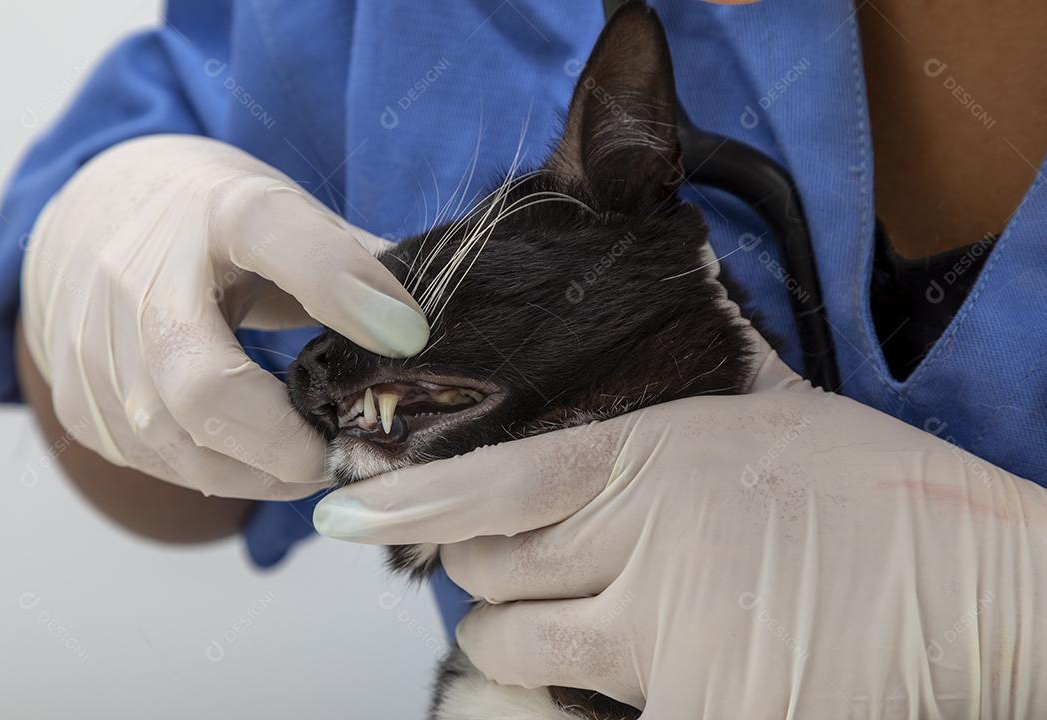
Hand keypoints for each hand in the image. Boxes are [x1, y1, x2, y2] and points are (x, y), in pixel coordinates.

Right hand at [21, 135, 427, 498]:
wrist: (89, 220)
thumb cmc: (209, 221)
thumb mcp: (281, 212)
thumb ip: (351, 262)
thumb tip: (433, 325)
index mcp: (215, 209)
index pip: (274, 234)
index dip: (342, 284)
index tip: (409, 335)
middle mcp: (139, 274)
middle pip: (204, 386)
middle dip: (287, 443)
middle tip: (345, 456)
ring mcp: (96, 345)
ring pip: (178, 445)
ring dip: (259, 473)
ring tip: (311, 464)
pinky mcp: (76, 399)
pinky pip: (157, 462)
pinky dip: (217, 471)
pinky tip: (255, 460)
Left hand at [314, 351, 1046, 716]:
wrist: (980, 587)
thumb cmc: (886, 496)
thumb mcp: (776, 412)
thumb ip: (699, 374)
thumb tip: (670, 302)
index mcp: (653, 459)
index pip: (497, 482)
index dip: (411, 500)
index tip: (350, 513)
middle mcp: (643, 547)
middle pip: (490, 575)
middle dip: (485, 574)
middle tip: (519, 569)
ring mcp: (663, 643)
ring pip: (515, 651)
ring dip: (518, 642)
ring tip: (573, 628)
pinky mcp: (695, 718)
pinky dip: (590, 705)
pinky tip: (643, 679)